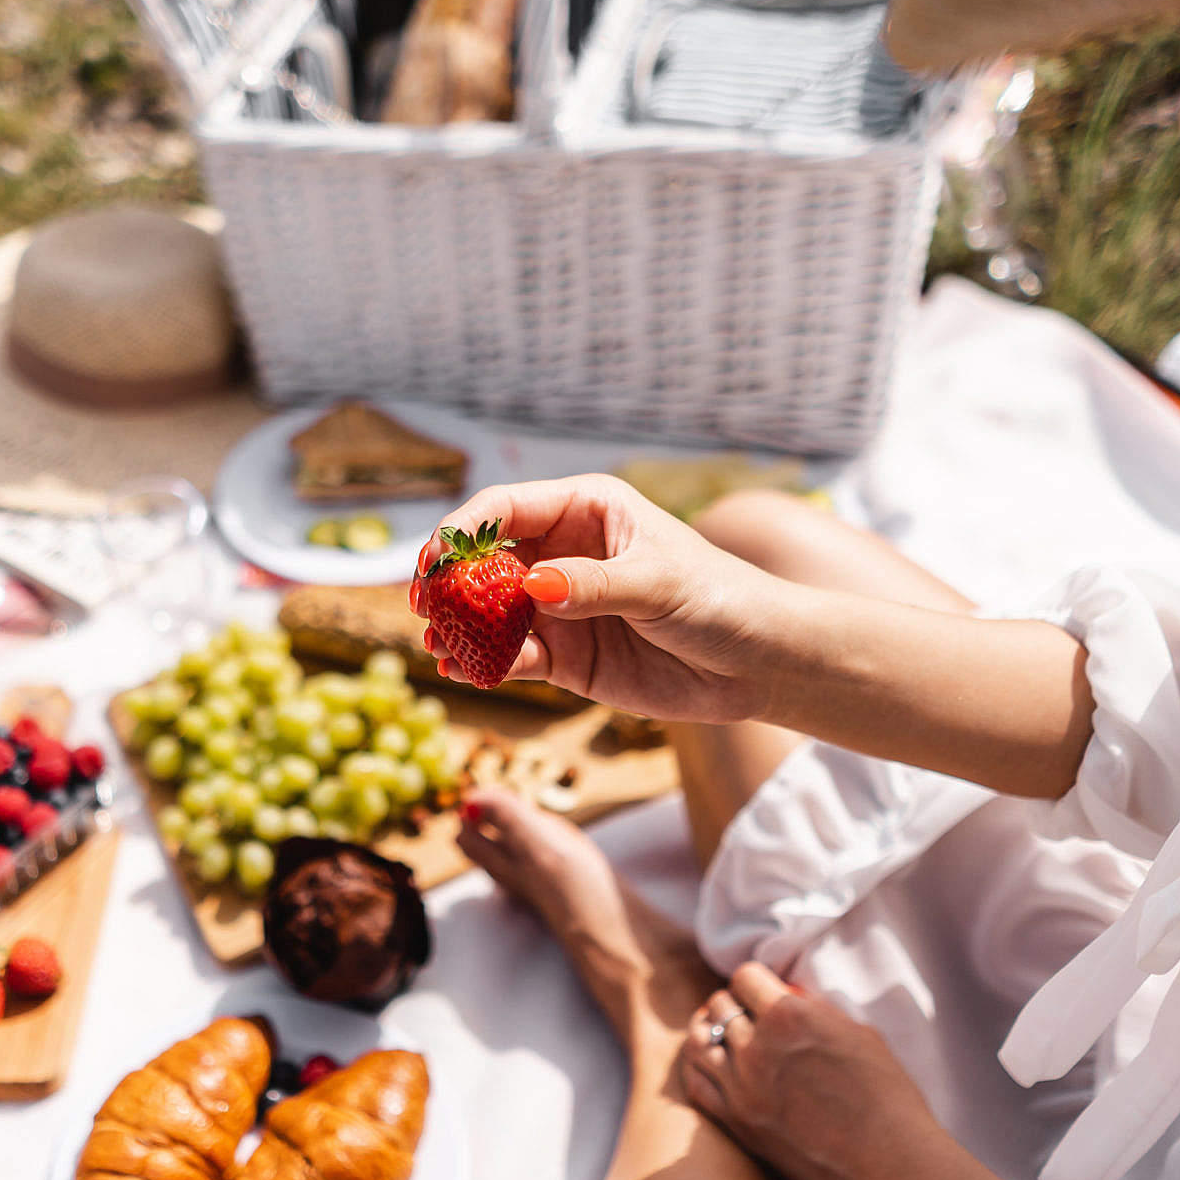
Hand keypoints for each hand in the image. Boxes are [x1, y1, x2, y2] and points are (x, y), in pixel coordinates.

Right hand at [410, 474, 788, 723]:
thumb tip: (531, 586)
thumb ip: (594, 585)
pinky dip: (485, 664)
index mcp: (585, 510)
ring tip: (437, 646)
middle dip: (448, 583)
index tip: (434, 560)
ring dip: (458, 628)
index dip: (462, 531)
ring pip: (489, 613)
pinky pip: (511, 657)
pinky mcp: (564, 657)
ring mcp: (559, 607)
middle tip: (422, 606)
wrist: (757, 664)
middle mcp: (563, 553)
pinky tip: (466, 672)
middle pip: (484, 561)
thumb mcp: (660, 584)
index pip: (505, 508)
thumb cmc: (721, 600)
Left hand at [680, 964, 949, 1179]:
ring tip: (722, 1037)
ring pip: (698, 1043)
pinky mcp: (736, 1122)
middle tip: (745, 1014)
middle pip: (718, 1006)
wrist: (889, 1165)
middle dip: (732, 1004)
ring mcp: (741, 1087)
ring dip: (710, 1033)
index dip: (755, 981)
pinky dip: (702, 1069)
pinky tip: (716, 1069)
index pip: (745, 977)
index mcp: (789, 1015)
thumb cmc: (887, 1097)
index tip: (763, 991)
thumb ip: (815, 1012)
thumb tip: (789, 999)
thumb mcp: (858, 1034)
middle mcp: (756, 1046)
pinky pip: (697, 1085)